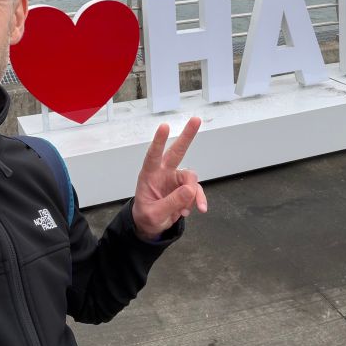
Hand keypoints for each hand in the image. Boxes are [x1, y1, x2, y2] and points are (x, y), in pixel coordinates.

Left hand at [132, 116, 207, 241]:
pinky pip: (196, 191)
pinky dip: (199, 200)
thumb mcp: (155, 214)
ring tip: (192, 208)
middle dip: (187, 135)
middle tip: (196, 119)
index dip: (158, 141)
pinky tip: (198, 209)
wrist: (151, 226)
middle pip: (177, 151)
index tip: (164, 126)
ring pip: (191, 177)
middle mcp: (164, 172)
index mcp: (150, 174)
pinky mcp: (185, 188)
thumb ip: (171, 202)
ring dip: (194, 193)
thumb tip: (190, 190)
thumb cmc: (147, 216)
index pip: (153, 155)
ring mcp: (176, 179)